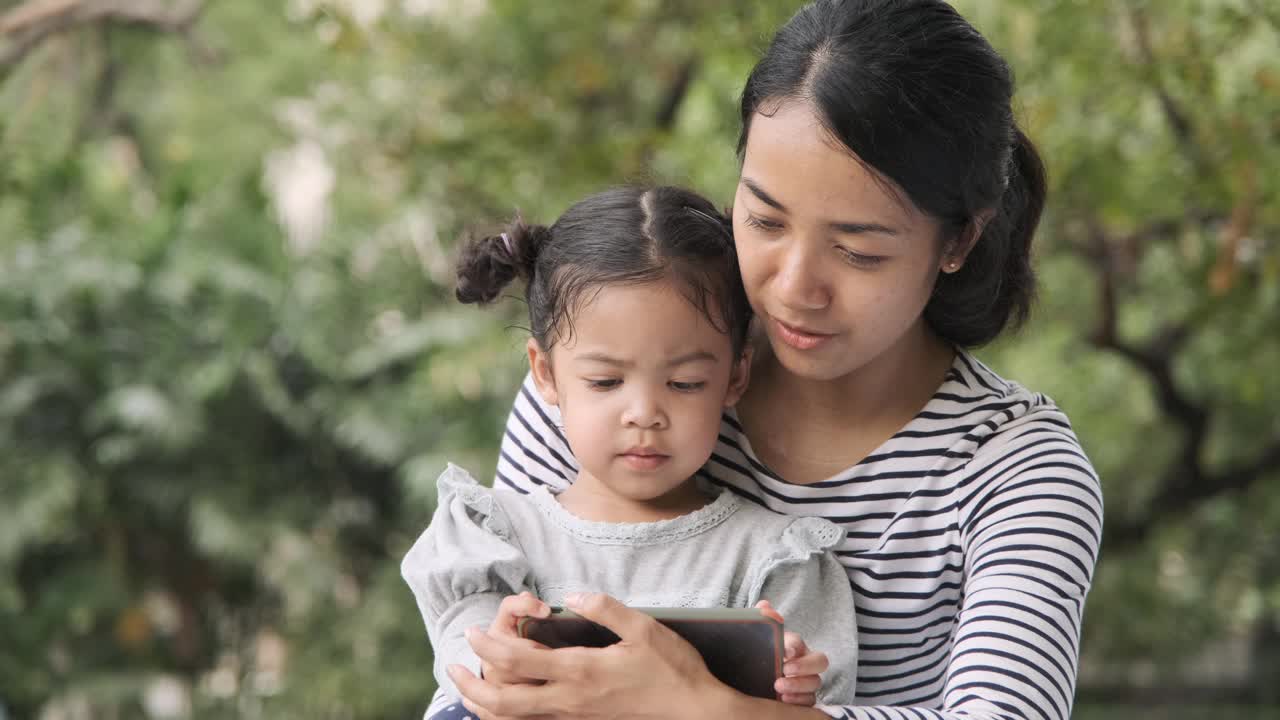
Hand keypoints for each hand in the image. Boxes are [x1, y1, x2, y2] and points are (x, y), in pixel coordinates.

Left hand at [449, 592, 726, 719]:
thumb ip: (606, 608)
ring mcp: (576, 717)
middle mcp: (570, 700)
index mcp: (581, 671)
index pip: (519, 660)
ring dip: (485, 704)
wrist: (695, 715)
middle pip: (504, 700)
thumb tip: (576, 596)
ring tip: (468, 689)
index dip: (489, 646)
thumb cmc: (673, 671)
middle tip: (453, 667)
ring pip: (516, 718)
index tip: (472, 632)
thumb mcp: (644, 628)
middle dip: (471, 685)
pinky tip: (508, 703)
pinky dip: (511, 716)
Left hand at [755, 600, 828, 705]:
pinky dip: (798, 701)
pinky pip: (809, 702)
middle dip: (805, 666)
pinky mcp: (803, 700)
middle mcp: (805, 664)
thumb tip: (764, 605)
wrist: (750, 680)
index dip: (795, 644)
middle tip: (785, 669)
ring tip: (778, 687)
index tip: (785, 649)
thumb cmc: (759, 656)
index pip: (800, 643)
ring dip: (798, 686)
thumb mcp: (756, 639)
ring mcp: (806, 683)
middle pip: (820, 662)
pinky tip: (783, 699)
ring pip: (815, 684)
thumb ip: (760, 621)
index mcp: (794, 647)